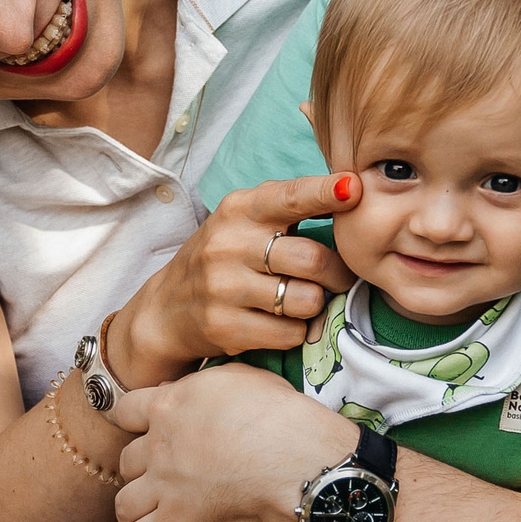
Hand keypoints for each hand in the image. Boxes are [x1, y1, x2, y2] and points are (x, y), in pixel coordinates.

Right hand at [107, 174, 360, 384]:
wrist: (166, 309)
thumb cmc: (224, 258)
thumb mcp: (245, 220)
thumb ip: (291, 205)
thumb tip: (352, 191)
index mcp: (239, 209)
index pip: (290, 197)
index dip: (325, 193)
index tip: (353, 188)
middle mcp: (228, 244)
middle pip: (312, 259)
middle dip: (338, 273)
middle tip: (340, 277)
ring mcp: (223, 288)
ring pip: (306, 300)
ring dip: (315, 304)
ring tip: (302, 300)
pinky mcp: (224, 327)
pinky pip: (290, 333)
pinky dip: (296, 331)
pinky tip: (280, 322)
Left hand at [108, 365, 357, 521]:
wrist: (296, 460)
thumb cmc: (278, 414)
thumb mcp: (238, 378)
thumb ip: (201, 382)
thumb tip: (177, 388)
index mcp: (169, 406)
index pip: (125, 411)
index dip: (132, 422)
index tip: (144, 430)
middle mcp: (158, 447)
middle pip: (126, 460)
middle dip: (139, 468)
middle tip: (158, 476)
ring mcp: (164, 487)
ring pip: (124, 503)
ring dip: (132, 508)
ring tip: (146, 514)